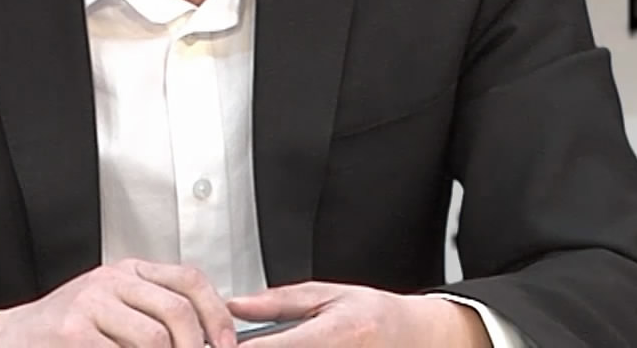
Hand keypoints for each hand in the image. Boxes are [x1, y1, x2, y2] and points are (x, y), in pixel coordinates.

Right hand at [0, 259, 240, 347]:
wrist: (7, 338)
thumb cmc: (63, 330)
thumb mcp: (112, 308)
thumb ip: (152, 311)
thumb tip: (207, 335)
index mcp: (127, 272)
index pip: (188, 280)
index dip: (216, 313)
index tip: (227, 343)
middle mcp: (110, 281)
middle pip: (176, 311)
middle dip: (196, 346)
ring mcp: (90, 304)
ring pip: (154, 338)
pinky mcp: (72, 332)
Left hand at [225, 282, 490, 346]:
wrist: (417, 338)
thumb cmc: (377, 315)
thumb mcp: (329, 294)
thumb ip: (279, 302)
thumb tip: (235, 304)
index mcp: (336, 334)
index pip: (274, 347)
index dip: (241, 347)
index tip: (219, 342)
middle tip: (227, 344)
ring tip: (259, 344)